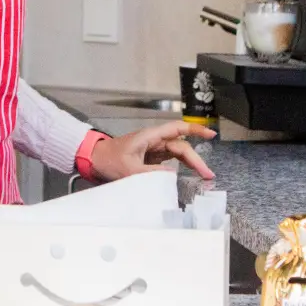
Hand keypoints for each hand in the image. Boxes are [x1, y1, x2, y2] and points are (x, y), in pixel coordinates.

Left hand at [88, 122, 216, 181]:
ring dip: (191, 163)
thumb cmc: (108, 160)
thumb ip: (150, 172)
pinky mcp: (151, 158)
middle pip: (181, 146)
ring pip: (178, 153)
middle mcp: (154, 141)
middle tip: (208, 175)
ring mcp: (153, 149)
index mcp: (149, 137)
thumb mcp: (128, 169)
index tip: (211, 134)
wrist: (94, 160)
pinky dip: (182, 166)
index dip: (195, 130)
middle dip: (196, 159)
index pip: (177, 129)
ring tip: (204, 176)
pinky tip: (190, 175)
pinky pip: (171, 160)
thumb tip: (171, 174)